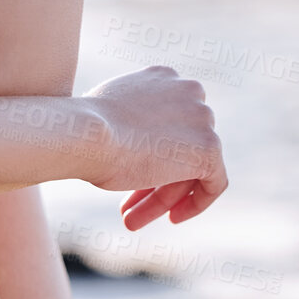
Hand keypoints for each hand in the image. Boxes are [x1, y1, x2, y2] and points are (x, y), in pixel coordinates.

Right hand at [79, 66, 226, 228]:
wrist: (88, 133)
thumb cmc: (84, 128)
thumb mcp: (106, 113)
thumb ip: (129, 120)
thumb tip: (128, 139)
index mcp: (163, 77)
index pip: (168, 121)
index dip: (150, 153)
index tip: (132, 176)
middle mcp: (189, 90)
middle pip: (180, 145)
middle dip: (153, 180)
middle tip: (127, 207)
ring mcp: (202, 117)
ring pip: (190, 167)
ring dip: (162, 196)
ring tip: (132, 222)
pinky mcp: (209, 148)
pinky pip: (214, 181)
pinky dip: (197, 202)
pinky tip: (173, 218)